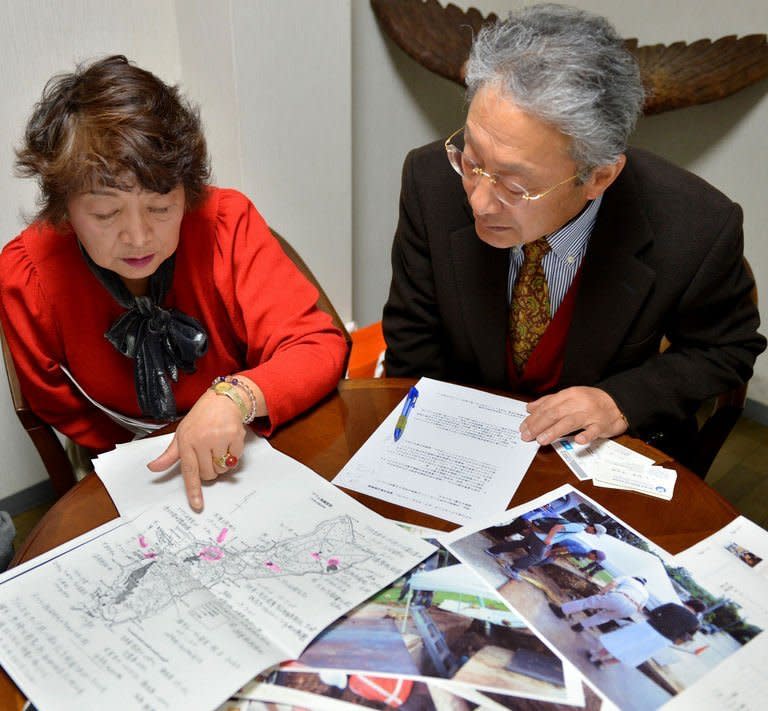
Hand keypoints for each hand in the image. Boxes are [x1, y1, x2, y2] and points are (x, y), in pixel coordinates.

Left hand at [147, 382, 258, 510]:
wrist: (223, 399)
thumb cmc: (201, 418)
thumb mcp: (182, 434)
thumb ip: (169, 455)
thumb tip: (153, 468)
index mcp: (186, 441)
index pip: (189, 471)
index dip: (193, 490)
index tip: (197, 505)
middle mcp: (202, 440)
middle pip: (208, 473)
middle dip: (209, 470)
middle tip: (208, 456)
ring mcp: (220, 438)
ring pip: (222, 468)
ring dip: (221, 463)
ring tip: (218, 447)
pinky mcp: (235, 436)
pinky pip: (234, 459)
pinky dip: (232, 455)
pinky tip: (228, 442)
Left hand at [519, 386, 627, 445]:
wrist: (617, 403)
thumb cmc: (590, 401)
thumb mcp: (570, 396)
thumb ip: (549, 401)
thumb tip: (529, 408)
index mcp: (569, 394)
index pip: (547, 406)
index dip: (533, 418)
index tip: (523, 427)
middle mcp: (578, 403)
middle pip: (554, 414)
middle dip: (538, 425)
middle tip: (527, 436)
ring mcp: (590, 414)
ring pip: (569, 422)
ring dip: (554, 431)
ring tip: (541, 440)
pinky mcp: (601, 425)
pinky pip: (593, 431)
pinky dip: (585, 436)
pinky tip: (577, 441)